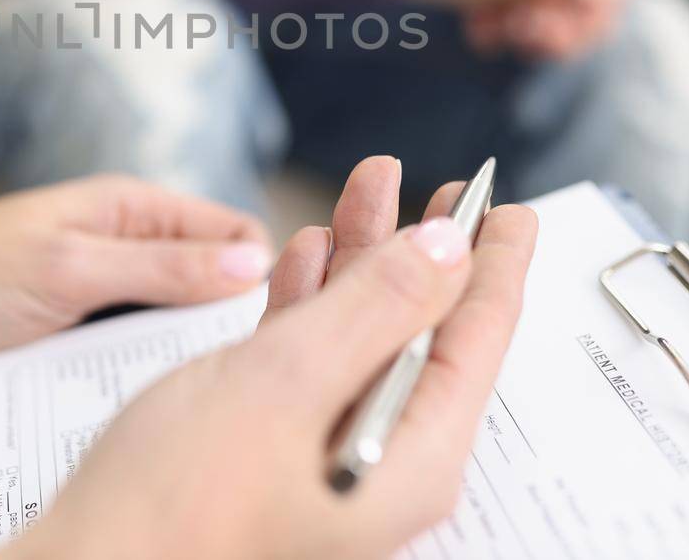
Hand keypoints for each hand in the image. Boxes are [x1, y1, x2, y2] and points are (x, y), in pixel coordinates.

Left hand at [0, 176, 272, 364]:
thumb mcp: (70, 272)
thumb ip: (161, 267)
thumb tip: (253, 263)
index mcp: (133, 208)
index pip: (235, 234)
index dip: (259, 275)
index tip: (261, 329)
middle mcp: (127, 241)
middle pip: (211, 281)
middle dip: (220, 321)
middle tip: (213, 370)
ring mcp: (105, 285)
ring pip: (175, 319)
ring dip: (176, 350)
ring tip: (168, 386)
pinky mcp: (81, 324)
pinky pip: (133, 345)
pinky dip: (137, 365)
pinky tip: (128, 392)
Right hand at [7, 157, 537, 559]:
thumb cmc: (179, 502)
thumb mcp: (290, 382)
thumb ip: (376, 309)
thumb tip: (448, 251)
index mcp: (412, 460)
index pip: (476, 342)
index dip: (494, 265)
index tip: (509, 209)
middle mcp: (382, 462)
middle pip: (423, 333)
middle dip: (426, 250)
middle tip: (447, 188)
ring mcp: (328, 453)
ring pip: (364, 336)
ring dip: (363, 260)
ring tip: (368, 187)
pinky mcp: (276, 446)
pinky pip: (314, 361)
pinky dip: (313, 302)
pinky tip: (309, 253)